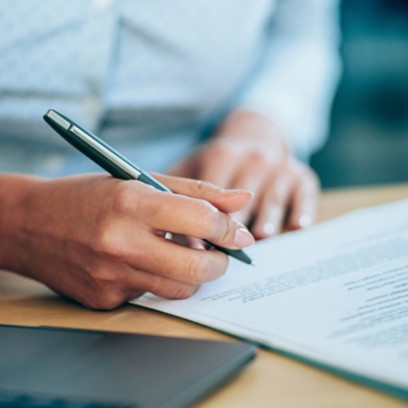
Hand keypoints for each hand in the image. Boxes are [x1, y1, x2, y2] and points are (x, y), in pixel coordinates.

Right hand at [0, 173, 252, 309]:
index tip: (238, 234)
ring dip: (193, 276)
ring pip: (178, 290)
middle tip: (220, 254)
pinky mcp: (104, 299)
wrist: (30, 223)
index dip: (229, 228)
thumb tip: (241, 201)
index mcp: (132, 202)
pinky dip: (157, 279)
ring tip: (182, 255)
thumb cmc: (88, 195)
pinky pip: (149, 295)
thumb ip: (196, 191)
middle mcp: (120, 242)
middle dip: (221, 263)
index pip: (201, 220)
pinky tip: (142, 263)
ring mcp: (110, 276)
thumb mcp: (140, 180)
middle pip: (196, 268)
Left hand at [170, 110, 319, 238]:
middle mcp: (254, 158)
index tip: (196, 245)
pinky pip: (304, 195)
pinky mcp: (302, 175)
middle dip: (233, 228)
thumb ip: (178, 193)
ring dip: (267, 219)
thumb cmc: (218, 161)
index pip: (213, 193)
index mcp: (222, 155)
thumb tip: (167, 233)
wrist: (255, 136)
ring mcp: (280, 166)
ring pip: (273, 199)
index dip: (204, 223)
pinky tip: (297, 226)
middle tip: (225, 253)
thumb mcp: (194, 165)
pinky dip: (302, 210)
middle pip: (244, 201)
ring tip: (263, 236)